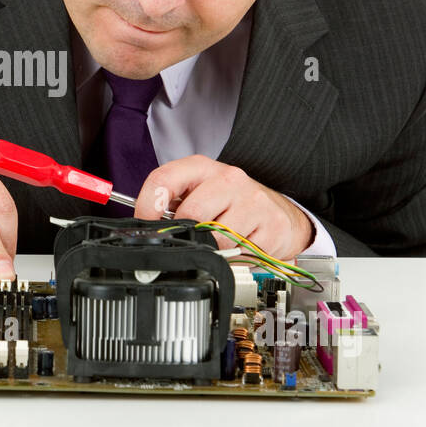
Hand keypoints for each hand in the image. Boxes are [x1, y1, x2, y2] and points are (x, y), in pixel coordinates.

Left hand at [130, 155, 314, 260]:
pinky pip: (242, 254)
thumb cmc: (232, 203)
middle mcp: (229, 179)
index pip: (164, 179)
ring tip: (221, 240)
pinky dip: (237, 258)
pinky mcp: (272, 225)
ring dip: (214, 249)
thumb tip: (146, 229)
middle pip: (192, 214)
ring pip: (217, 239)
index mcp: (203, 168)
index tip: (145, 225)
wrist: (280, 213)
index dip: (147, 206)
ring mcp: (253, 201)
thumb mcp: (199, 193)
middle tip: (194, 238)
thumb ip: (172, 205)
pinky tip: (241, 245)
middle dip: (188, 233)